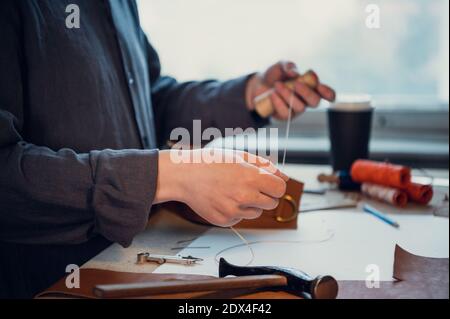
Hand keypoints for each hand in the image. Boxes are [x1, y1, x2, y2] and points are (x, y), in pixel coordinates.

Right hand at [154, 149, 287, 226]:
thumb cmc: (212, 162)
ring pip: (256, 213)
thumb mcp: (240, 156)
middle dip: (266, 196)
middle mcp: (244, 196)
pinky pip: (240, 219)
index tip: (269, 183)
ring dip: (250, 204)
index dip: (276, 185)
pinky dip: (235, 211)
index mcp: (250, 177)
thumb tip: (285, 177)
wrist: (185, 175)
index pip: (280, 189)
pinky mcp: (224, 221)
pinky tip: (222, 198)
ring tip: (232, 191)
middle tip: (250, 186)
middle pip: (272, 203)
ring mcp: (233, 211)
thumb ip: (265, 166)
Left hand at [245, 60, 335, 119]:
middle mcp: (306, 100)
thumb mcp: (280, 66)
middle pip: (315, 102)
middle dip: (307, 92)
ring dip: (289, 95)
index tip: (321, 88)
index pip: (327, 94)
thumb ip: (288, 66)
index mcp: (311, 87)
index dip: (329, 93)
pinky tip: (273, 94)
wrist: (258, 85)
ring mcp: (296, 109)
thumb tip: (294, 73)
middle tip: (296, 84)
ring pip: (300, 107)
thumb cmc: (274, 75)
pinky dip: (279, 102)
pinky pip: (286, 113)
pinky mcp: (285, 116)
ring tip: (277, 85)